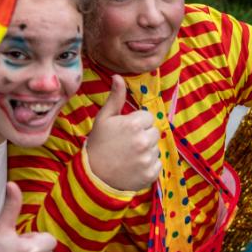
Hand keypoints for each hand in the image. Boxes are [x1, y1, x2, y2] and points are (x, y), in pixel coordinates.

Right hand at [85, 75, 161, 190]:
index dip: (137, 123)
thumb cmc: (98, 143)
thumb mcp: (104, 118)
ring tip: (129, 155)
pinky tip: (134, 166)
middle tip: (127, 144)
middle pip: (154, 132)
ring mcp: (147, 159)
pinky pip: (157, 164)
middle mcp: (143, 141)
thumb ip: (116, 97)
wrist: (93, 175)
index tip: (125, 131)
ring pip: (156, 148)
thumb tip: (118, 76)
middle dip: (144, 136)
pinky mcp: (151, 174)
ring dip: (146, 151)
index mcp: (133, 124)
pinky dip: (148, 166)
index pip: (148, 117)